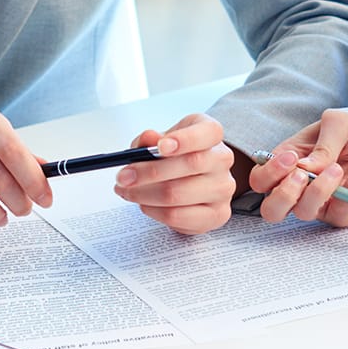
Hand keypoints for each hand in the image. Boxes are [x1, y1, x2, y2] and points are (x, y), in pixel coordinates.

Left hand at [112, 113, 235, 233]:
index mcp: (211, 133)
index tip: (160, 146)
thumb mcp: (160, 140)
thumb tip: (148, 138)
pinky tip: (144, 204)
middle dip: (149, 172)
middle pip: (190, 165)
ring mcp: (223, 189)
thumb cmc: (175, 156)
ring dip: (144, 194)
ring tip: (127, 191)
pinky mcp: (217, 215)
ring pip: (178, 194)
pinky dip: (153, 210)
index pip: (208, 132)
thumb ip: (149, 139)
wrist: (194, 178)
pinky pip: (178, 216)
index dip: (185, 139)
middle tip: (124, 176)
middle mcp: (222, 159)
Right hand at [248, 107, 347, 225]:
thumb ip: (321, 145)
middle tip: (302, 176)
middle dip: (283, 196)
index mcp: (289, 162)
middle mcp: (301, 186)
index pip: (262, 180)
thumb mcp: (337, 123)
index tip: (291, 159)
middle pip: (272, 210)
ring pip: (304, 213)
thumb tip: (304, 168)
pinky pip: (340, 214)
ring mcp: (323, 201)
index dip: (269, 174)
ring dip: (318, 192)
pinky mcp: (347, 211)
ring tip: (338, 168)